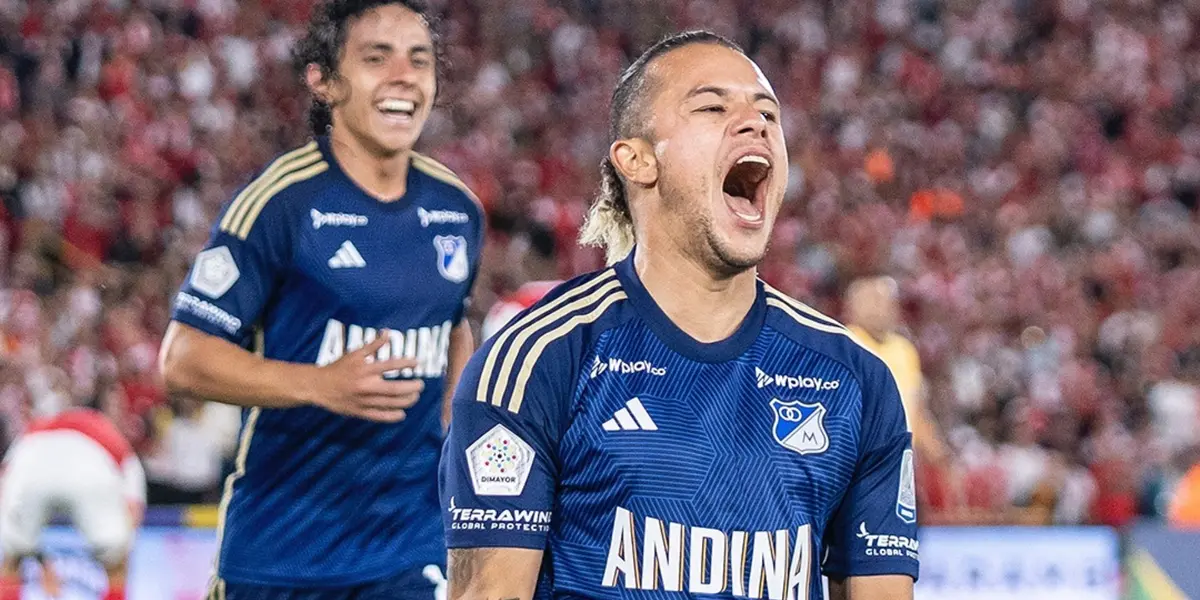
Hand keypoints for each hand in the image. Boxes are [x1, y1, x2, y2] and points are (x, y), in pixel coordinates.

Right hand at [309, 332, 424, 421]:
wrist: (318, 387)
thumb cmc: (338, 368)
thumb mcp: (354, 354)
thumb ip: (373, 345)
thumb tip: (388, 333)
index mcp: (365, 369)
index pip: (390, 365)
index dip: (406, 363)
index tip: (417, 362)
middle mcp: (366, 386)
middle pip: (395, 389)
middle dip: (411, 387)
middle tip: (421, 385)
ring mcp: (363, 401)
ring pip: (390, 404)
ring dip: (406, 401)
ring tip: (415, 397)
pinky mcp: (360, 412)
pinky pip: (379, 416)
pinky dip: (392, 416)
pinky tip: (402, 414)